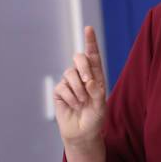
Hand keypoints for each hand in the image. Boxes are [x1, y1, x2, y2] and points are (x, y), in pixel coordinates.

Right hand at [54, 26, 106, 146]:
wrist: (83, 133)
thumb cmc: (96, 118)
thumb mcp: (101, 106)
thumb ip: (98, 92)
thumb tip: (88, 80)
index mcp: (97, 75)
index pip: (93, 55)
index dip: (90, 41)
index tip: (88, 28)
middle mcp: (83, 76)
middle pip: (79, 58)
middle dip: (83, 67)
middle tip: (88, 82)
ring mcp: (70, 83)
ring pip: (70, 73)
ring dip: (77, 89)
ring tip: (82, 102)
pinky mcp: (59, 91)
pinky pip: (62, 87)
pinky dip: (70, 97)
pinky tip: (74, 105)